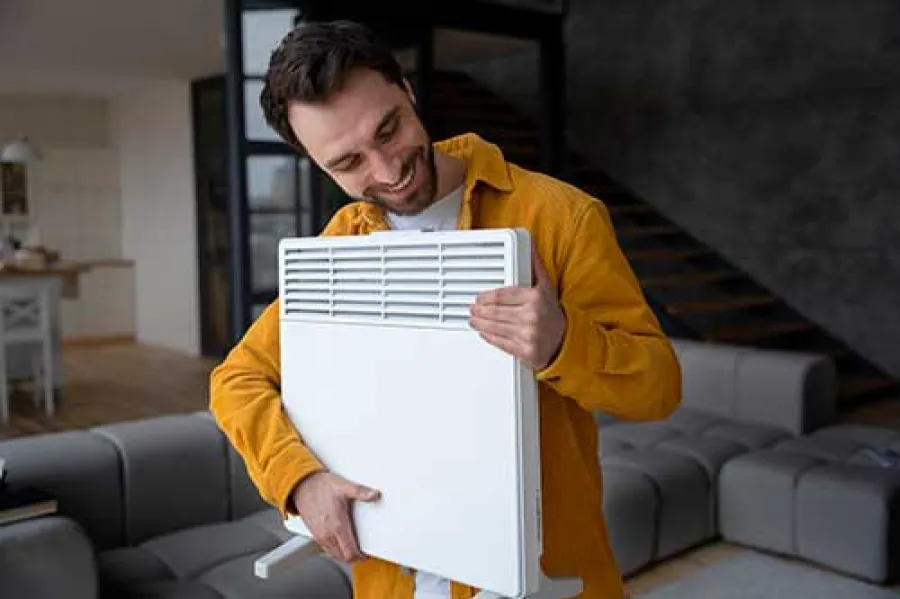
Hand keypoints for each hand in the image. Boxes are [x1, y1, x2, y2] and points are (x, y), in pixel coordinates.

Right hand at [291, 471, 379, 562]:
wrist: (302, 485)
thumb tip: (373, 494)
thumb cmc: (321, 486)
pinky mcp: (314, 533)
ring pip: (334, 554)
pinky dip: (335, 550)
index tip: (366, 554)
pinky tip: (339, 542)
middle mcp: (327, 533)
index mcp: (337, 525)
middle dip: (354, 557)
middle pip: (343, 557)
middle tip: (362, 552)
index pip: (350, 552)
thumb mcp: (343, 486)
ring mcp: (319, 535)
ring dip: (344, 554)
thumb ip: (360, 491)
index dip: (360, 556)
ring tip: (352, 548)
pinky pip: (326, 548)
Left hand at [469, 250, 565, 369]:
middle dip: (479, 311)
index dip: (486, 297)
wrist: (566, 340)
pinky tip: (483, 332)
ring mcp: (528, 334)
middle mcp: (531, 316)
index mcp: (535, 298)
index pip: (502, 295)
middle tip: (472, 309)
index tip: (478, 298)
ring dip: (479, 324)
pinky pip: (501, 343)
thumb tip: (529, 244)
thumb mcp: (546, 287)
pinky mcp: (525, 351)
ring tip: (473, 320)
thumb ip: (535, 267)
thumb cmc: (552, 313)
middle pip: (495, 312)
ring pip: (495, 327)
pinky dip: (489, 337)